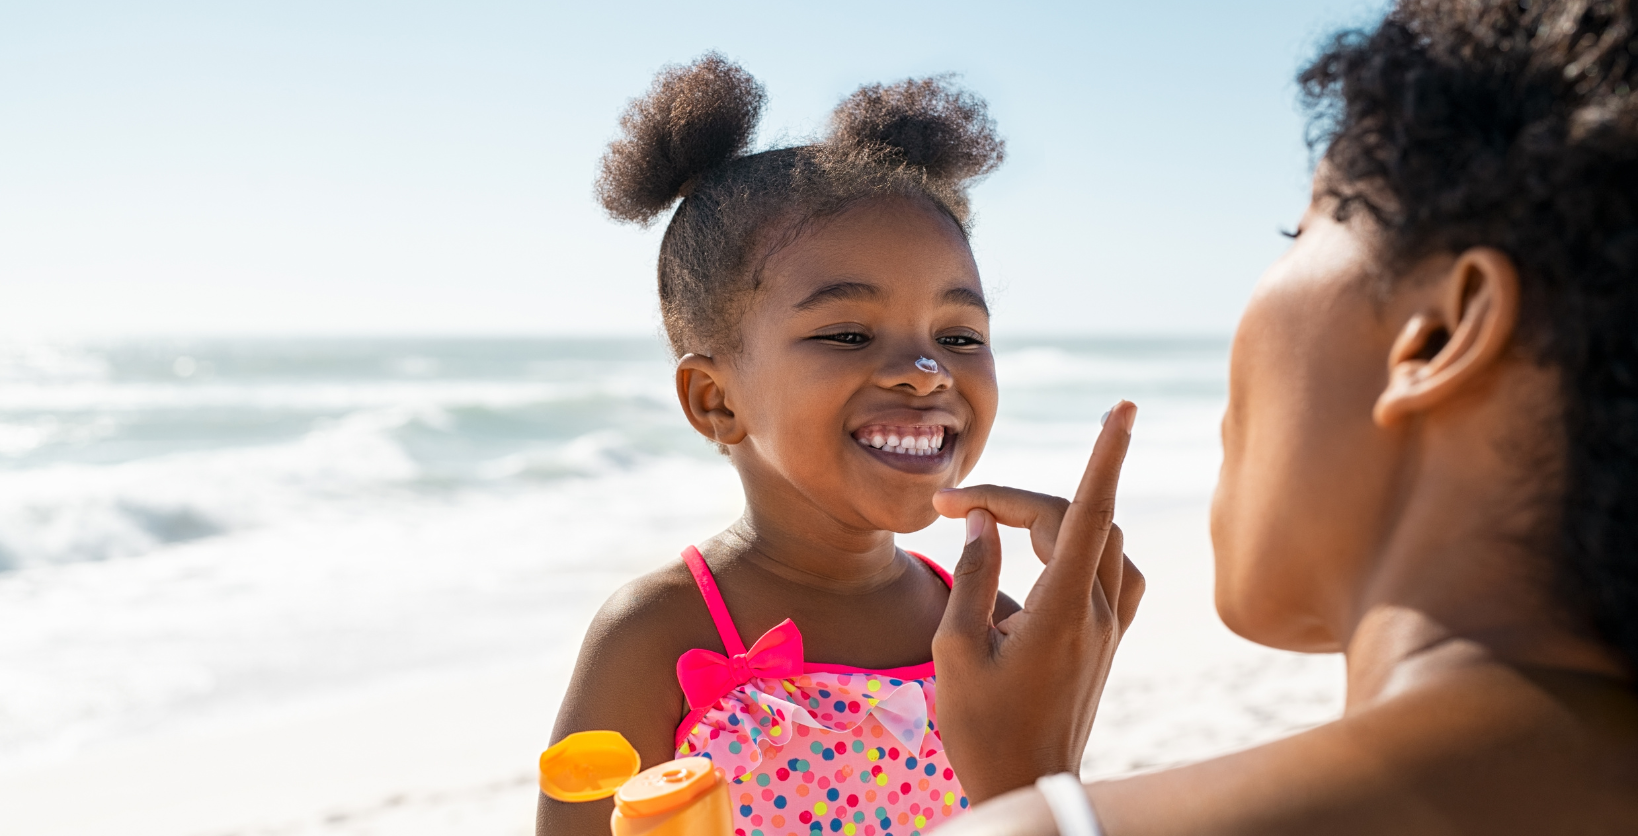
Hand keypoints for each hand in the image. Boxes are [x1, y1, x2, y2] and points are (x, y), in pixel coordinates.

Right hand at [930, 401, 1143, 803]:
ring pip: (1105, 542)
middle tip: (958, 508)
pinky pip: (1116, 573)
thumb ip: (972, 577)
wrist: (1027, 785)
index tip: (1122, 408)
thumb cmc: (981, 728)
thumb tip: (983, 520)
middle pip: (1079, 521)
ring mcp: (1109, 628)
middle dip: (1020, 499)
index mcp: (1059, 614)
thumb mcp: (955, 651)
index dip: (1106, 455)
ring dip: (1060, 517)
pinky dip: (1088, 546)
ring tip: (1004, 524)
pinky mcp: (1109, 641)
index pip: (1089, 514)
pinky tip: (1053, 554)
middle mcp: (1096, 614)